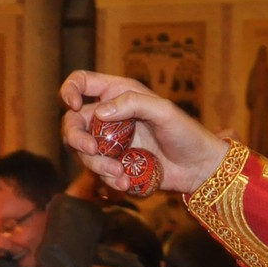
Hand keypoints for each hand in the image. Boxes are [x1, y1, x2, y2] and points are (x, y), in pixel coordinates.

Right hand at [60, 71, 229, 195]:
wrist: (198, 168)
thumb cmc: (186, 132)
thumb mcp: (164, 111)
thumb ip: (133, 103)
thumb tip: (99, 112)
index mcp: (117, 94)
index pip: (81, 83)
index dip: (69, 91)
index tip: (74, 106)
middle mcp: (109, 117)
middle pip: (73, 122)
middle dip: (76, 137)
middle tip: (92, 150)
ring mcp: (111, 142)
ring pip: (83, 152)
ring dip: (96, 165)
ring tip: (119, 174)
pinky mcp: (115, 165)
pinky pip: (99, 173)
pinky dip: (109, 179)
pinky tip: (126, 183)